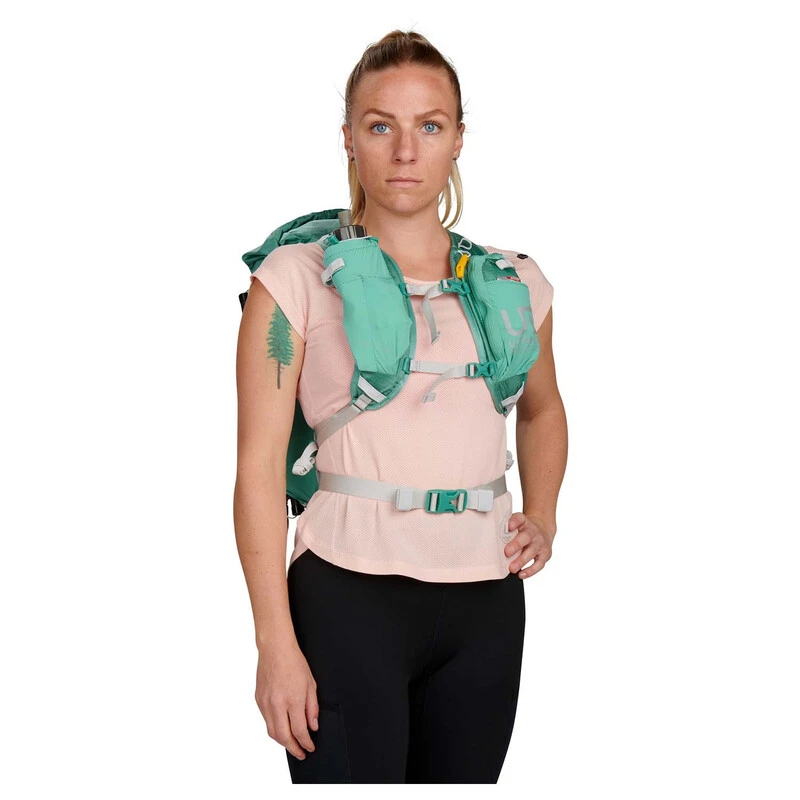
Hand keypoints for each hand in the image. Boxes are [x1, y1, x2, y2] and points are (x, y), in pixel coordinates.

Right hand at [255, 640, 318, 760]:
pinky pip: (266, 720)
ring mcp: (265, 703)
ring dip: (282, 741)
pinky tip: (281, 727)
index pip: (300, 731)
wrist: (275, 649)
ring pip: (272, 732)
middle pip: (283, 737)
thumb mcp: (311, 684)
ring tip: (292, 744)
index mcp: (293, 700)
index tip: (310, 747)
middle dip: (293, 749)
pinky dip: (274, 728)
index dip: (306, 743)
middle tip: (301, 753)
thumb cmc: (294, 662)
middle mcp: (277, 704)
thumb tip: (313, 726)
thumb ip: (312, 708)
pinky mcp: (258, 700)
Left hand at [504, 512, 554, 578]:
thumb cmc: (525, 529)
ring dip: (521, 561)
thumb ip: (505, 527)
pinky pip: (539, 564)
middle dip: (516, 545)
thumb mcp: (517, 523)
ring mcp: (540, 543)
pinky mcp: (545, 555)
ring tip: (512, 568)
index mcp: (525, 522)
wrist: (543, 530)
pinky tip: (521, 574)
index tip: (508, 526)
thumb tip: (490, 535)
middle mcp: (534, 532)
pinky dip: (530, 571)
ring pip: (532, 552)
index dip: (514, 522)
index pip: (520, 518)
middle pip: (526, 537)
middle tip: (507, 552)